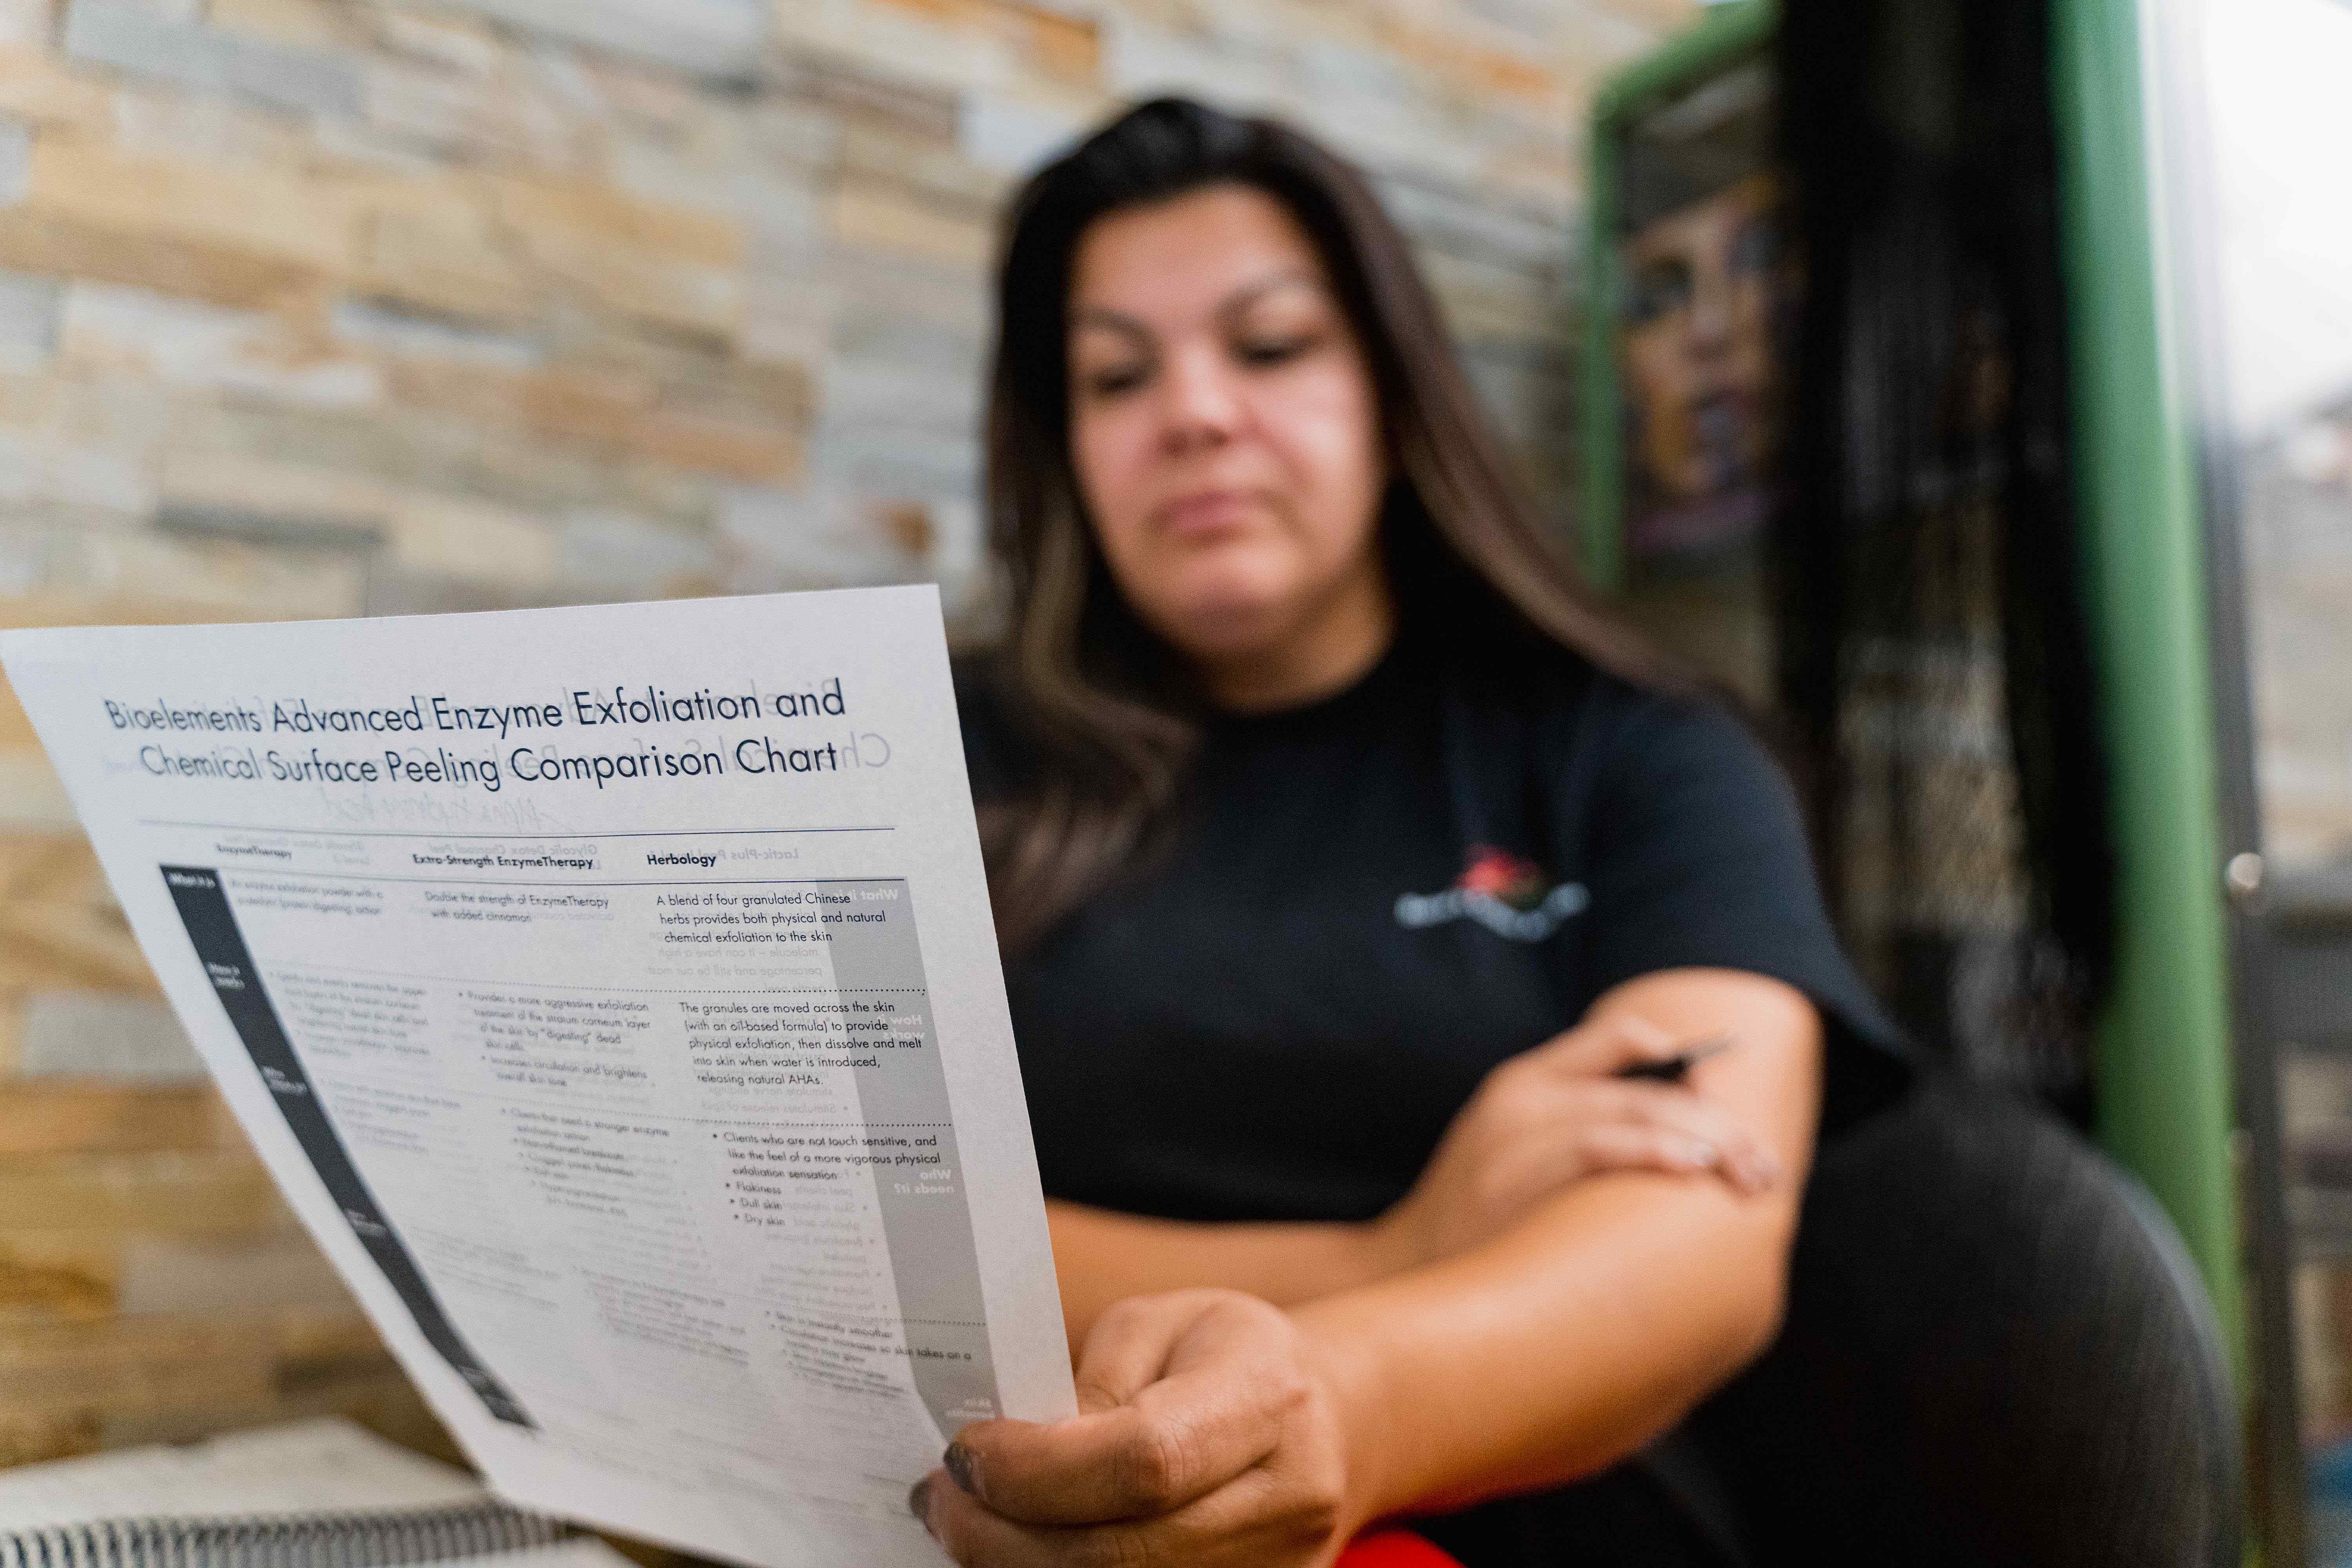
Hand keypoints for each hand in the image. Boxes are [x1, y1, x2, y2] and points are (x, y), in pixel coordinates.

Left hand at [914, 1289, 1356, 1567]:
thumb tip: (1013, 1459)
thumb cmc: (1222, 1356)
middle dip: (1003, 1536)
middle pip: (1122, 1553)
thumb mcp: (1158, 1325)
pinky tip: (1024, 1552)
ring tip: (970, 1528)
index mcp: (1266, 1399)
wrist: (1320, 1418)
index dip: (1037, 1470)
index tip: (963, 1455)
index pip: (1144, 1459)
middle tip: (939, 1503)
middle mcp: (1288, 1498)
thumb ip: (1089, 1384)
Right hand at [1370, 1013, 1782, 1272]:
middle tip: (1762, 1165)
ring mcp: (1515, 1132)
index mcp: (1523, 1079)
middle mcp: (1521, 1095)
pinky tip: (1693, 1166)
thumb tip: (1683, 1104)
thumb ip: (1583, 1116)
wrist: (1403, 1271)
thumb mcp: (1514, 1143)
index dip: (1686, 1061)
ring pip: (1630, 1110)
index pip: (1617, 1039)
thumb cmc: (1476, 1215)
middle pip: (1643, 1087)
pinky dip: (1653, 1150)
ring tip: (1746, 1171)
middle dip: (1716, 1121)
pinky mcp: (1513, 1175)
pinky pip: (1599, 1146)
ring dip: (1702, 1138)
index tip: (1732, 1103)